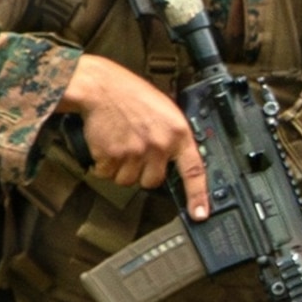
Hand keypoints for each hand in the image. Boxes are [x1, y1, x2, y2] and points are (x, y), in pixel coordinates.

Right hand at [54, 55, 210, 218]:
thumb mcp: (165, 111)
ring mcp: (135, 151)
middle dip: (143, 172)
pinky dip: (104, 165)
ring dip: (121, 169)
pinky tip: (107, 144)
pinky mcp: (112, 155)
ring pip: (128, 181)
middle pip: (152, 181)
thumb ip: (172, 137)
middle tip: (136, 151)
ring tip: (120, 143)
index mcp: (177, 132)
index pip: (193, 170)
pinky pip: (108, 174)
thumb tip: (176, 162)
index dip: (198, 196)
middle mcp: (159, 144)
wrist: (101, 87)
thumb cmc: (132, 96)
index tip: (199, 214)